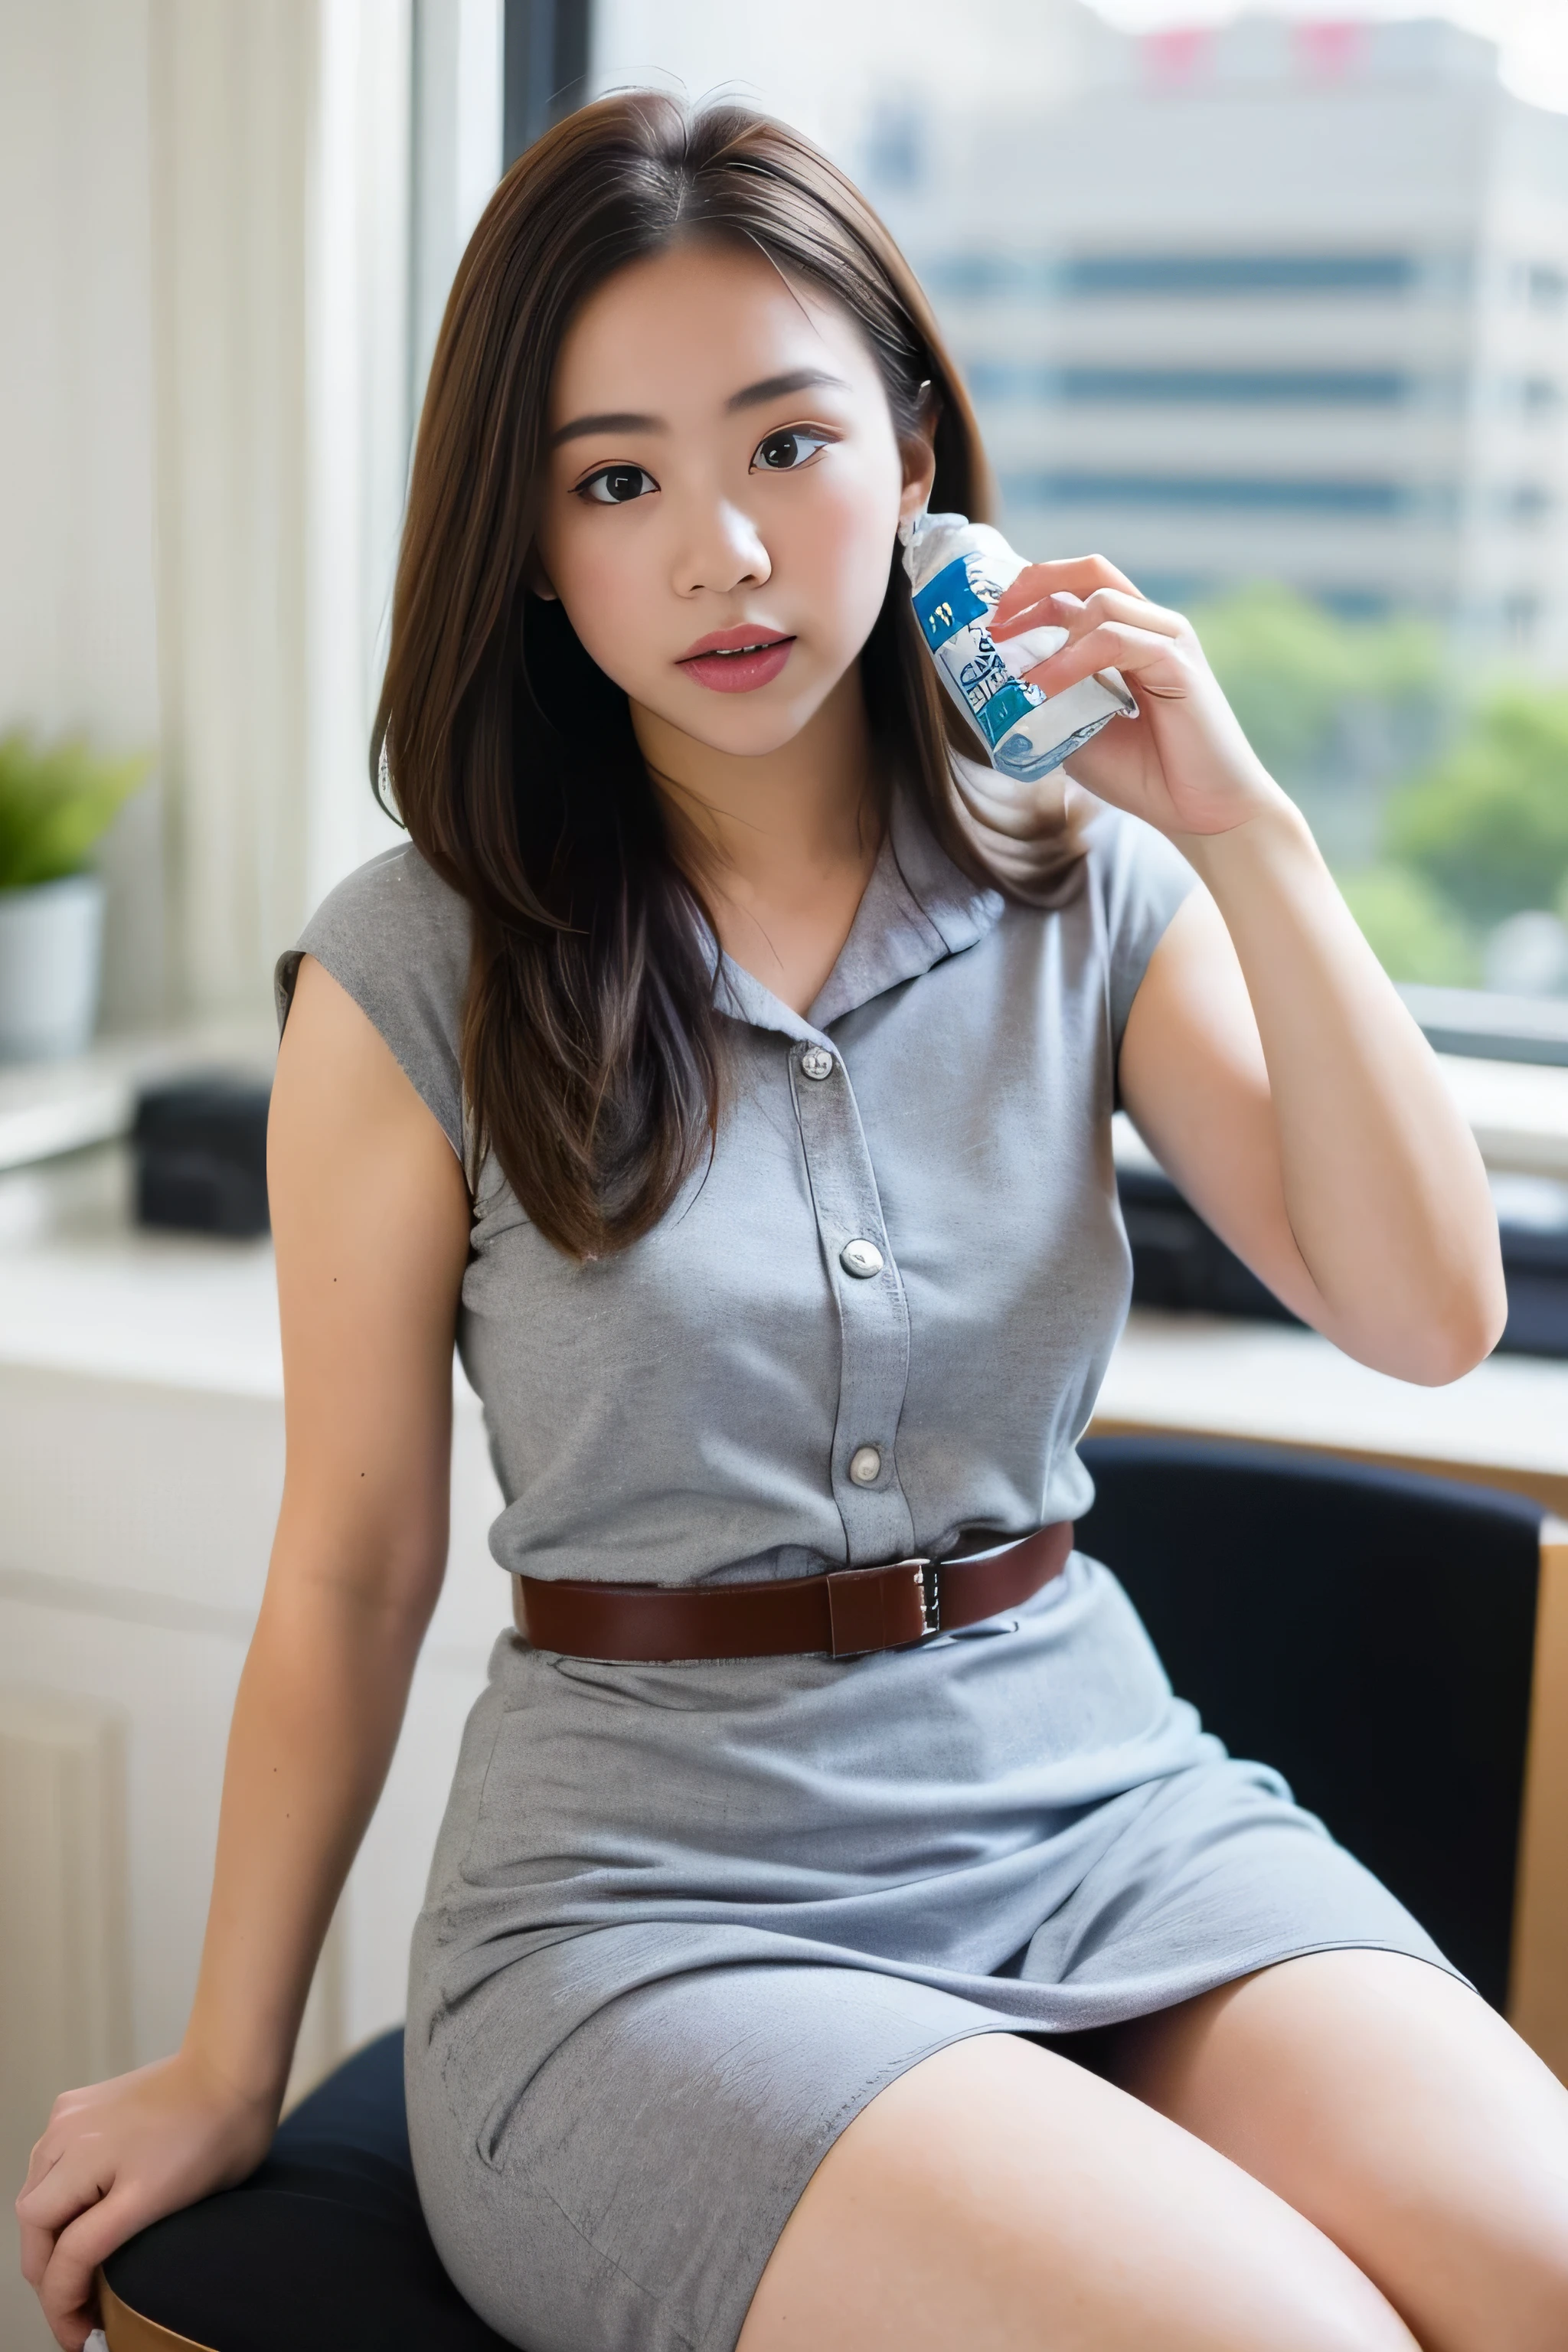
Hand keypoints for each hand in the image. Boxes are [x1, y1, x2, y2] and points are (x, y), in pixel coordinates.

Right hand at [15, 2048, 276, 2348]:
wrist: (228, 2068)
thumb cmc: (221, 2135)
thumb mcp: (173, 2203)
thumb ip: (115, 2242)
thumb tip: (83, 2280)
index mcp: (109, 2169)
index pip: (66, 2257)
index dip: (65, 2308)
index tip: (80, 2337)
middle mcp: (78, 2141)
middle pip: (36, 2227)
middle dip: (49, 2276)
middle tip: (78, 2309)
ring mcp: (70, 2119)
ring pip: (33, 2197)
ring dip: (47, 2237)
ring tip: (78, 2267)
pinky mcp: (72, 2106)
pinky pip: (46, 2164)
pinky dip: (54, 2194)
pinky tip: (80, 2212)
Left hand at [989, 555, 1287, 840]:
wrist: (1201, 813)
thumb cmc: (1145, 775)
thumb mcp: (1077, 733)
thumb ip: (1049, 701)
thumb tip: (998, 688)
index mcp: (1130, 636)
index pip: (1081, 584)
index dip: (1032, 589)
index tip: (991, 621)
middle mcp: (1152, 627)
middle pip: (1092, 571)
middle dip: (1034, 586)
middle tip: (993, 624)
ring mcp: (1170, 641)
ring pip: (1101, 603)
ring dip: (1048, 635)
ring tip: (1016, 678)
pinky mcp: (1179, 664)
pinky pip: (1117, 641)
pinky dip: (1071, 661)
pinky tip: (1043, 689)